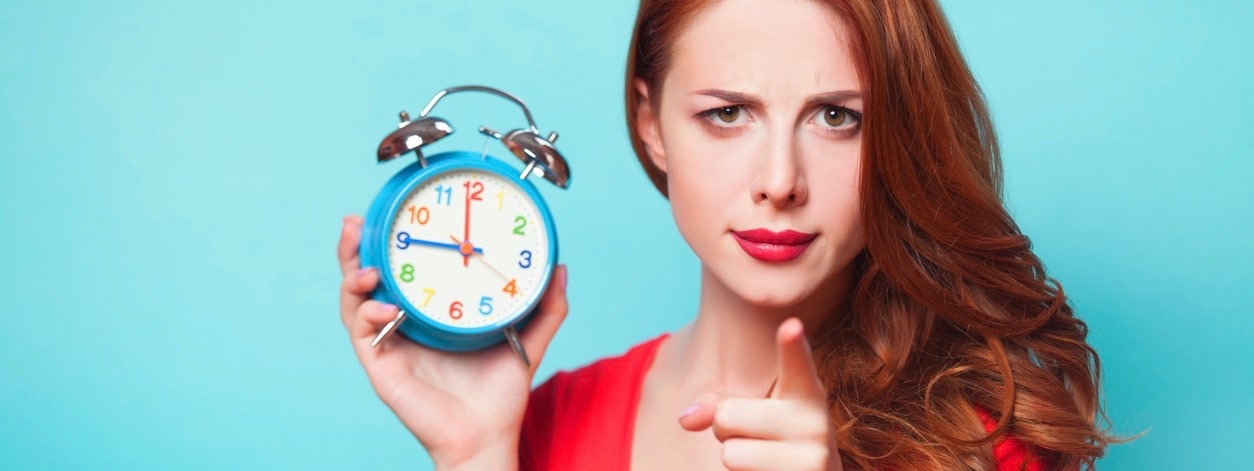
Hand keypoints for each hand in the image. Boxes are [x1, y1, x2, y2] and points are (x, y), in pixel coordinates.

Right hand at [338, 215, 568, 469]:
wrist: (487, 436)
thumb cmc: (500, 394)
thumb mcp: (527, 339)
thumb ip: (546, 307)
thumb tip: (561, 268)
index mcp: (429, 313)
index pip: (402, 270)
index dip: (389, 241)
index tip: (391, 211)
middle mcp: (403, 325)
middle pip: (366, 279)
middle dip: (355, 248)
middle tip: (356, 223)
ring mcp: (389, 345)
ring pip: (354, 302)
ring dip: (352, 276)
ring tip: (366, 264)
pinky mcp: (382, 368)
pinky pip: (363, 335)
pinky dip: (368, 315)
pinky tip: (386, 307)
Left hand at [678, 318, 841, 470]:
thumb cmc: (775, 441)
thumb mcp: (751, 412)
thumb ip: (718, 404)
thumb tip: (685, 419)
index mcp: (806, 391)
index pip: (796, 364)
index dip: (793, 345)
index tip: (792, 325)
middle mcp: (815, 420)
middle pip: (726, 416)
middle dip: (726, 429)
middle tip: (756, 437)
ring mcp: (813, 456)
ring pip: (729, 452)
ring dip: (735, 457)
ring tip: (765, 459)